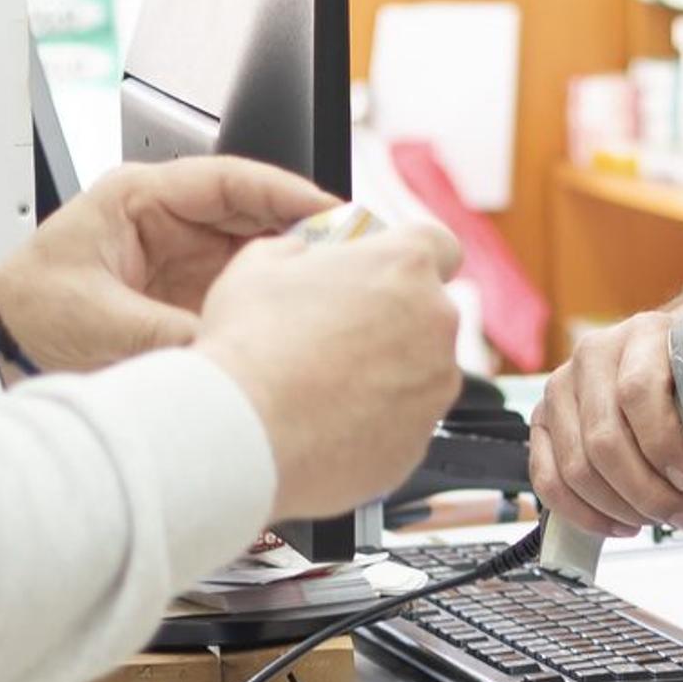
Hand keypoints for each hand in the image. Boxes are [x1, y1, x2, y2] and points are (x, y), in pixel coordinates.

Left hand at [0, 157, 337, 374]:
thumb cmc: (24, 318)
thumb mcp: (103, 324)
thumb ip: (174, 336)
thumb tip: (237, 350)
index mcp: (139, 198)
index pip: (231, 181)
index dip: (288, 193)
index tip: (332, 213)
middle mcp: (167, 222)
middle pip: (255, 214)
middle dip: (303, 233)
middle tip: (349, 256)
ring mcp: (181, 260)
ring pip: (256, 254)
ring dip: (289, 272)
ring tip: (331, 289)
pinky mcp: (186, 298)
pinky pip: (242, 293)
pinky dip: (270, 305)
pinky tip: (295, 320)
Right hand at [195, 218, 467, 520]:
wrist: (243, 434)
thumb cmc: (249, 343)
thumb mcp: (259, 264)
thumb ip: (300, 250)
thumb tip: (304, 256)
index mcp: (404, 264)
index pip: (439, 245)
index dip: (409, 259)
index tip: (383, 274)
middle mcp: (436, 319)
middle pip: (426, 311)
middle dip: (391, 319)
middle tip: (336, 335)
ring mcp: (437, 382)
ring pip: (420, 368)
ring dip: (386, 372)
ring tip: (325, 386)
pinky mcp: (424, 436)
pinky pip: (407, 419)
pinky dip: (378, 419)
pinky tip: (330, 422)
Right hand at [529, 309, 682, 538]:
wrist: (672, 349)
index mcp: (640, 335)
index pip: (638, 392)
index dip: (663, 444)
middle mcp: (592, 357)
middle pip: (604, 440)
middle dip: (647, 492)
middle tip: (682, 514)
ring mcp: (561, 388)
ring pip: (577, 468)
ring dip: (620, 508)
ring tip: (656, 519)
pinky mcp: (542, 421)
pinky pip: (548, 479)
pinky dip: (584, 514)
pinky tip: (618, 524)